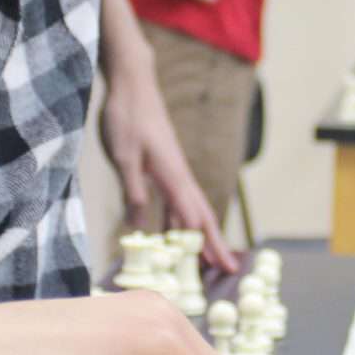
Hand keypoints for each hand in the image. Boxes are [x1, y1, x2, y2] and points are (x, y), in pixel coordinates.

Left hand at [100, 52, 238, 274]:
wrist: (133, 85)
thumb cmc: (128, 117)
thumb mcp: (124, 157)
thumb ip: (133, 191)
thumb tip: (139, 227)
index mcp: (172, 174)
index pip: (192, 216)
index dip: (203, 243)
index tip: (215, 267)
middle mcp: (179, 175)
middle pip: (202, 216)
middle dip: (215, 244)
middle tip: (229, 269)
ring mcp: (174, 171)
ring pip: (192, 209)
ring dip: (200, 235)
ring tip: (208, 260)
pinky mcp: (164, 167)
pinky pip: (178, 200)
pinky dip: (181, 220)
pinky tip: (174, 233)